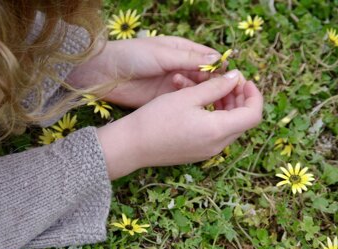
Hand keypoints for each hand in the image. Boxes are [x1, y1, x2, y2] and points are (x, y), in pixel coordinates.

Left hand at [66, 36, 224, 107]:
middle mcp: (180, 68)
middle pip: (205, 77)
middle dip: (216, 85)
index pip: (208, 59)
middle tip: (225, 95)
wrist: (105, 74)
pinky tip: (198, 109)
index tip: (232, 79)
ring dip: (204, 96)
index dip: (221, 69)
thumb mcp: (162, 54)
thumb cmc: (133, 56)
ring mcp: (173, 85)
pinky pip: (184, 102)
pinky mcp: (165, 100)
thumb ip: (189, 59)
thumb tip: (218, 61)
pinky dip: (192, 105)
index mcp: (181, 51)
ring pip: (197, 91)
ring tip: (210, 101)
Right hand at [96, 70, 262, 179]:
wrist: (132, 145)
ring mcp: (208, 152)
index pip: (253, 114)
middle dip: (239, 98)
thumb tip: (236, 77)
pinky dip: (215, 116)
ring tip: (211, 89)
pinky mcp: (197, 153)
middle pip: (243, 121)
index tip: (243, 79)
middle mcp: (217, 145)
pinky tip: (200, 104)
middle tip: (227, 81)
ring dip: (227, 106)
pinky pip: (216, 134)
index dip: (254, 94)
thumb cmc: (156, 118)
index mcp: (218, 130)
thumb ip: (216, 86)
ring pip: (229, 126)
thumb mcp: (187, 96)